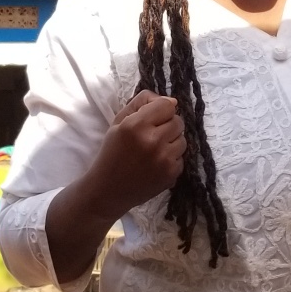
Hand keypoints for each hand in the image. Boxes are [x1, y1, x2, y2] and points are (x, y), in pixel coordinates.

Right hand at [81, 90, 185, 216]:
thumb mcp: (119, 122)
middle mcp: (153, 141)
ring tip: (154, 150)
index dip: (161, 110)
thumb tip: (173, 101)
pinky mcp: (171, 174)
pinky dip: (171, 159)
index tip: (152, 119)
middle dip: (167, 125)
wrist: (107, 190)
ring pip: (183, 139)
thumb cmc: (112, 153)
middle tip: (152, 135)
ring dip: (171, 142)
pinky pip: (181, 158)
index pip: (167, 105)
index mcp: (136, 125)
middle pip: (178, 121)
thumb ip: (142, 103)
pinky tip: (155, 164)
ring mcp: (164, 159)